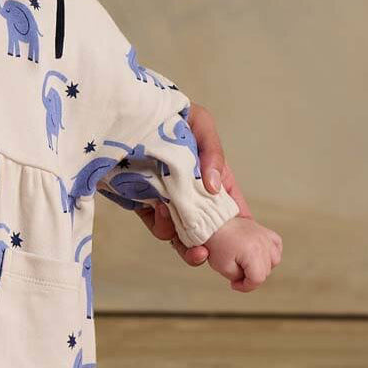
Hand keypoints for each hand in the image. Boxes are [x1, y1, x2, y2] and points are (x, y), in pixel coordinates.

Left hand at [135, 102, 252, 265]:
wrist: (126, 114)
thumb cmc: (170, 113)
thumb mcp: (201, 124)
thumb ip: (213, 153)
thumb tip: (215, 186)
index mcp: (211, 178)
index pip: (231, 210)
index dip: (239, 231)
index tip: (241, 247)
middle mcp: (190, 193)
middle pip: (206, 230)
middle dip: (208, 247)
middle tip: (204, 254)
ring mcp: (167, 200)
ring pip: (180, 235)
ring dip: (184, 245)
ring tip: (188, 244)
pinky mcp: (142, 203)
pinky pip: (156, 225)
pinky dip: (161, 226)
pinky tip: (161, 212)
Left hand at [203, 215, 281, 291]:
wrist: (213, 222)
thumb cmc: (216, 243)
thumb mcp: (222, 266)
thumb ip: (237, 277)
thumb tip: (246, 278)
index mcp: (253, 253)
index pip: (257, 279)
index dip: (246, 286)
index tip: (234, 285)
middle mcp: (263, 244)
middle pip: (266, 271)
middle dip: (251, 277)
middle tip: (236, 275)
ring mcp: (265, 236)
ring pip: (274, 260)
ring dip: (262, 266)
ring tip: (248, 266)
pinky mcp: (264, 231)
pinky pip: (277, 244)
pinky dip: (272, 252)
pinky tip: (262, 255)